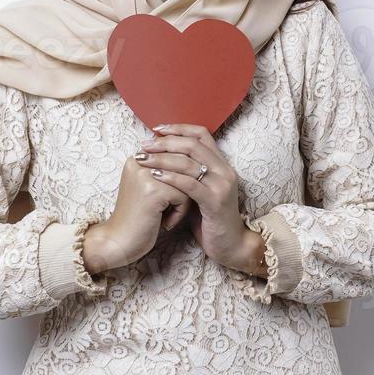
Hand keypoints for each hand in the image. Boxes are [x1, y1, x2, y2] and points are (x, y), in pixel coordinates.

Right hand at [83, 154, 191, 274]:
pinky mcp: (154, 191)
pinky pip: (185, 197)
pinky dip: (179, 213)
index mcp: (137, 157)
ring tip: (164, 214)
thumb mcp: (150, 188)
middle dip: (180, 191)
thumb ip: (166, 172)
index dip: (176, 181)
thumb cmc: (139, 217)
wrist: (119, 242)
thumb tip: (197, 162)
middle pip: (182, 168)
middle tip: (163, 209)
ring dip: (181, 202)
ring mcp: (146, 175)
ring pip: (186, 182)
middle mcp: (140, 160)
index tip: (159, 199)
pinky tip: (164, 222)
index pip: (175, 157)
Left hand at [134, 123, 264, 277]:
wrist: (230, 246)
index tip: (157, 129)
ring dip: (162, 158)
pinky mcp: (215, 202)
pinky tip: (155, 176)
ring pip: (189, 163)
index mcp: (222, 165)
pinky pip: (190, 184)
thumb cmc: (210, 219)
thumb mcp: (200, 191)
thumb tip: (162, 156)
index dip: (179, 128)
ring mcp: (222, 186)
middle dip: (165, 142)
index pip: (202, 134)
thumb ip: (189, 174)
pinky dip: (170, 178)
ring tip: (143, 159)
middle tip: (144, 145)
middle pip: (192, 145)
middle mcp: (225, 171)